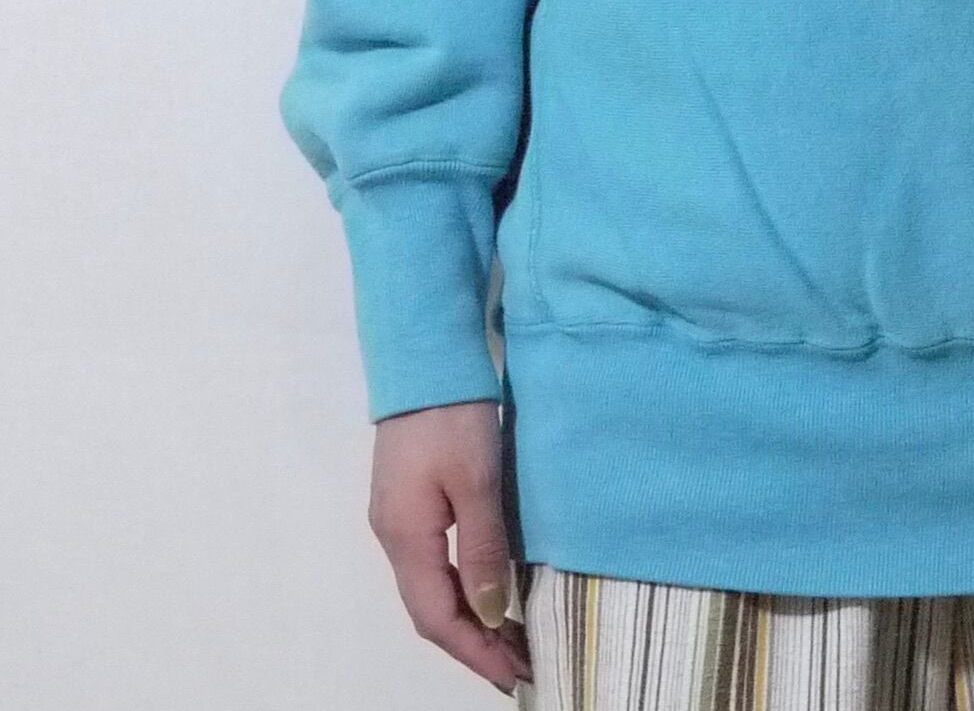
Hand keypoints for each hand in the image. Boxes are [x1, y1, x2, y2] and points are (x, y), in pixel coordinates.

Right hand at [368, 400, 531, 694]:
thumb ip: (482, 548)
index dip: (475, 651)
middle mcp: (393, 536)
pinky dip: (461, 587)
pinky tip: (487, 589)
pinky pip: (433, 563)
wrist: (424, 358)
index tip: (515, 674)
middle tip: (521, 663)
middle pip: (430, 609)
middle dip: (473, 643)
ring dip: (468, 617)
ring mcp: (398, 517)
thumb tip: (491, 613)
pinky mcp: (409, 499)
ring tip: (511, 637)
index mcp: (406, 537)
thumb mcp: (476, 481)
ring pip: (431, 587)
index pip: (437, 618)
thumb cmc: (452, 417)